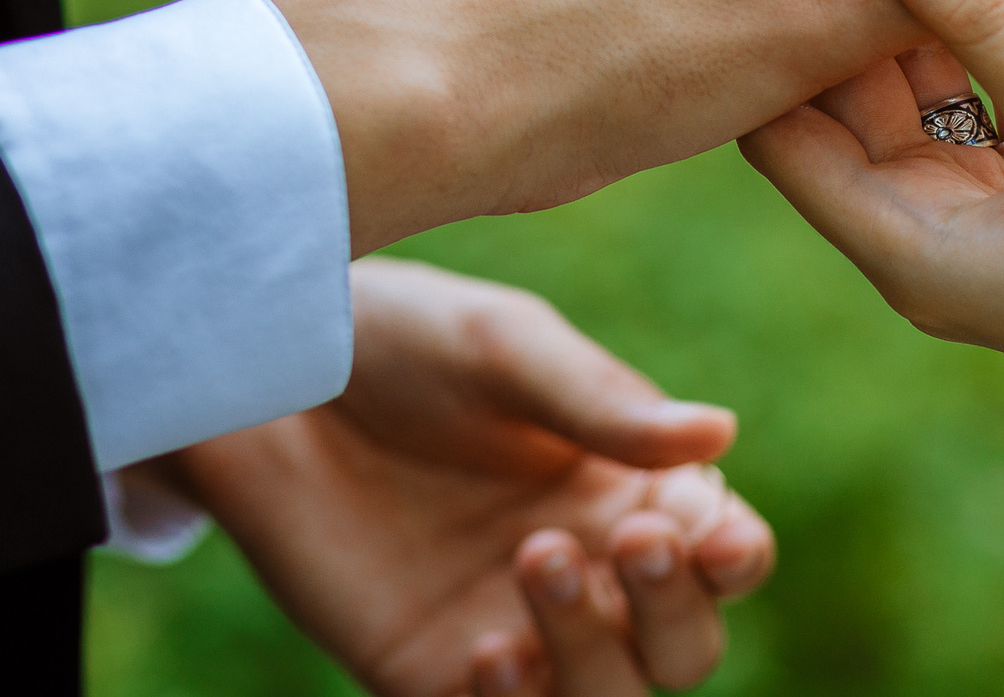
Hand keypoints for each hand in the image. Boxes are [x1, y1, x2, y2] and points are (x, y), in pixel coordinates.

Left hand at [166, 259, 775, 695]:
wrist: (268, 382)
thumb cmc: (404, 340)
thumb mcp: (505, 348)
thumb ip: (602, 402)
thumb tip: (720, 435)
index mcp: (633, 486)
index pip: (724, 550)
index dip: (735, 558)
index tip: (711, 535)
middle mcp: (590, 569)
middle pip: (682, 646)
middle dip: (673, 611)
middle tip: (630, 540)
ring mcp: (513, 626)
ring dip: (595, 653)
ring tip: (537, 558)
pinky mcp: (429, 671)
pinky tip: (488, 652)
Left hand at [742, 0, 1003, 451]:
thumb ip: (992, 20)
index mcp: (905, 249)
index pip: (779, 124)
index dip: (775, 27)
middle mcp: (928, 237)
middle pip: (840, 99)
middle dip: (849, 1)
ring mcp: (988, 217)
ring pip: (918, 86)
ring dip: (928, 4)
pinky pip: (986, 93)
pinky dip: (990, 29)